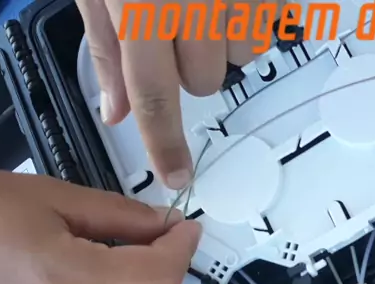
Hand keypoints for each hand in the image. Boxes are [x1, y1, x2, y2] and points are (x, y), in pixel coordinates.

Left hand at [77, 0, 281, 187]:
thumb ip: (106, 47)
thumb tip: (116, 112)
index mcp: (141, 5)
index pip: (154, 95)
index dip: (165, 142)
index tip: (176, 175)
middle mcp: (194, 2)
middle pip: (205, 80)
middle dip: (189, 65)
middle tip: (173, 25)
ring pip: (243, 54)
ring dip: (224, 39)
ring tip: (204, 2)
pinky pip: (269, 24)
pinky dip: (251, 18)